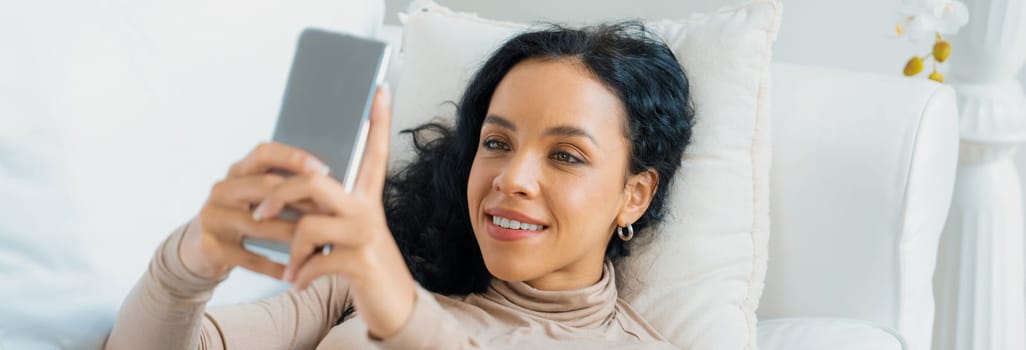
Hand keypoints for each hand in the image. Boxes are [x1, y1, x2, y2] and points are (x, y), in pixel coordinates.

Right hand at [179, 139, 331, 280]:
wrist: (198, 249)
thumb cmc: (241, 217)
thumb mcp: (253, 196)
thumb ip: (281, 186)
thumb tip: (330, 185)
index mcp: (237, 171)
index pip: (264, 153)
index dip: (294, 158)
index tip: (323, 170)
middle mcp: (222, 190)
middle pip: (264, 187)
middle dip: (301, 199)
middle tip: (329, 211)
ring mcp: (214, 218)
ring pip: (260, 224)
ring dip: (293, 235)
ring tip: (319, 244)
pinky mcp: (211, 247)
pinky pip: (250, 258)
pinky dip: (275, 267)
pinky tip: (295, 272)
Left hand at [252, 86, 415, 338]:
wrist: (394, 306)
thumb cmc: (363, 265)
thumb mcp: (348, 232)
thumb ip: (327, 208)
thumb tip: (289, 190)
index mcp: (366, 198)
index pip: (375, 152)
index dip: (377, 121)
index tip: (379, 90)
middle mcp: (368, 209)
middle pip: (315, 181)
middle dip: (279, 194)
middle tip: (261, 213)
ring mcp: (366, 234)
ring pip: (307, 225)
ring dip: (290, 251)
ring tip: (291, 269)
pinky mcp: (360, 262)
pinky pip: (313, 260)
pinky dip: (300, 275)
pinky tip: (300, 283)